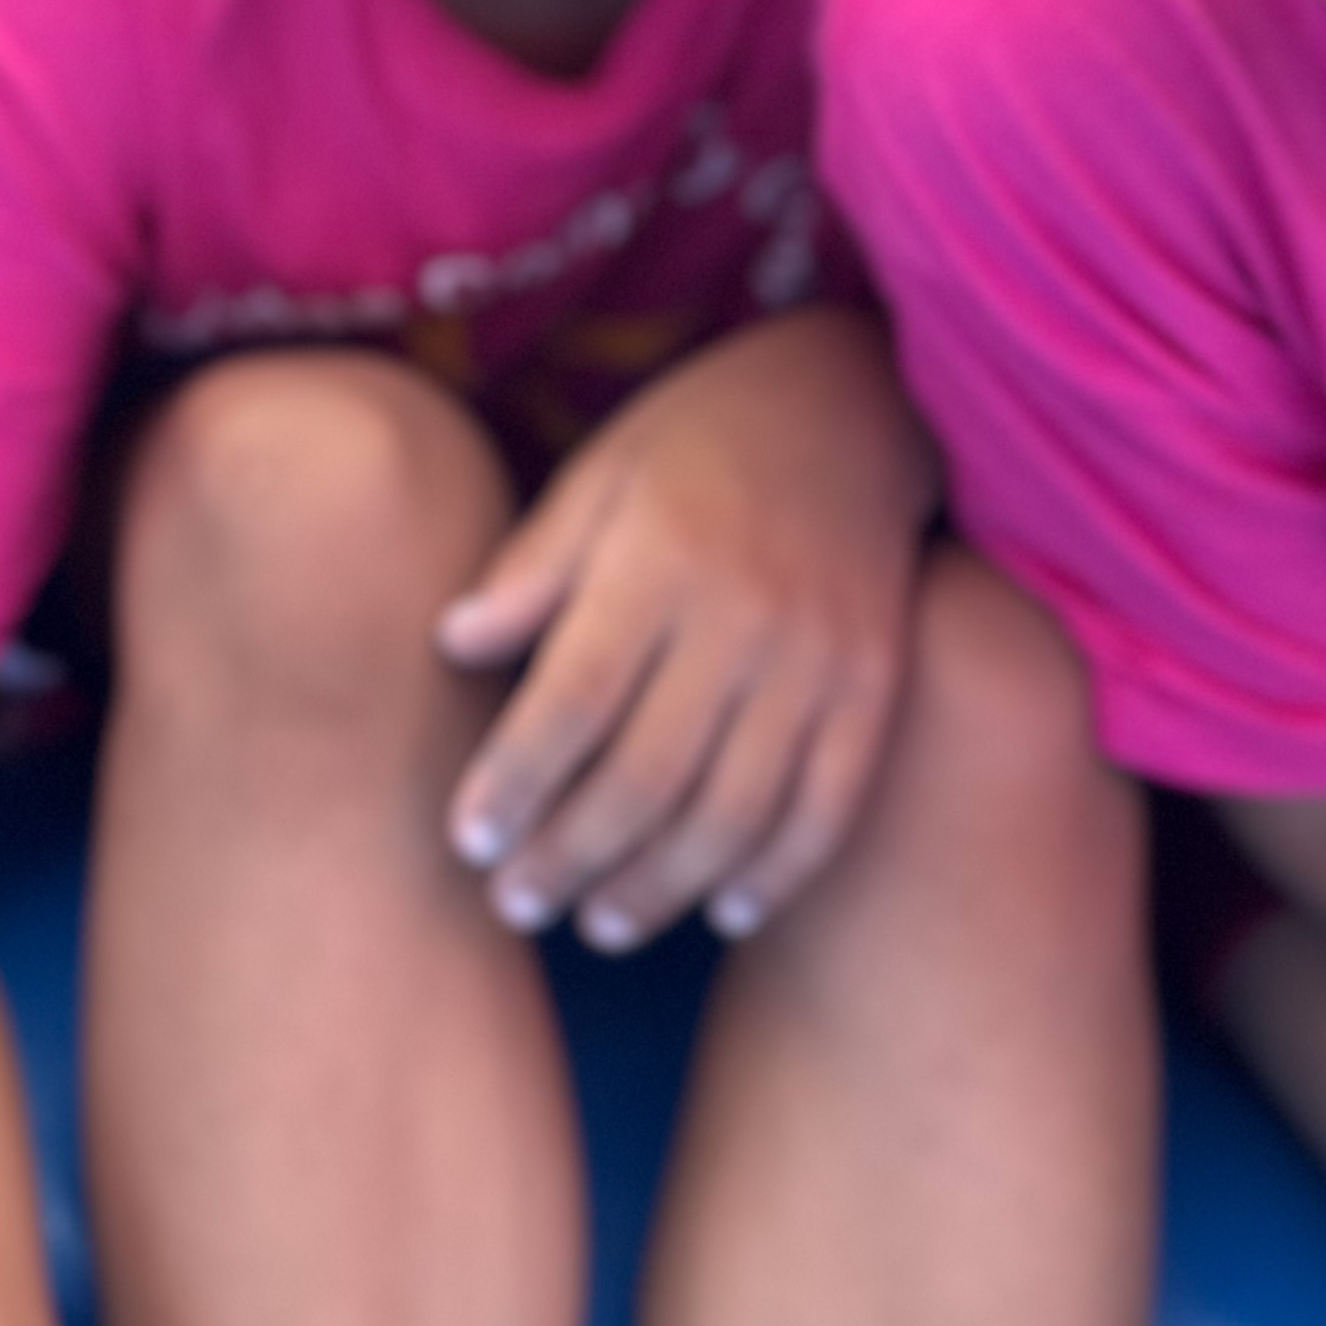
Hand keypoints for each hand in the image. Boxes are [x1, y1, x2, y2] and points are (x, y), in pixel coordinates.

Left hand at [433, 308, 931, 951]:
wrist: (857, 401)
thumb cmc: (697, 441)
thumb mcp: (600, 473)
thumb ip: (532, 566)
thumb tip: (450, 645)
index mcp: (661, 558)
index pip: (574, 699)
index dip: (515, 781)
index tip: (466, 841)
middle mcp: (746, 615)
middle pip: (646, 774)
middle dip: (569, 856)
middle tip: (512, 905)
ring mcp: (822, 659)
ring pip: (734, 811)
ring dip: (659, 886)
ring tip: (597, 924)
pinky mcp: (876, 688)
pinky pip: (828, 807)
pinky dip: (776, 875)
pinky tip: (721, 912)